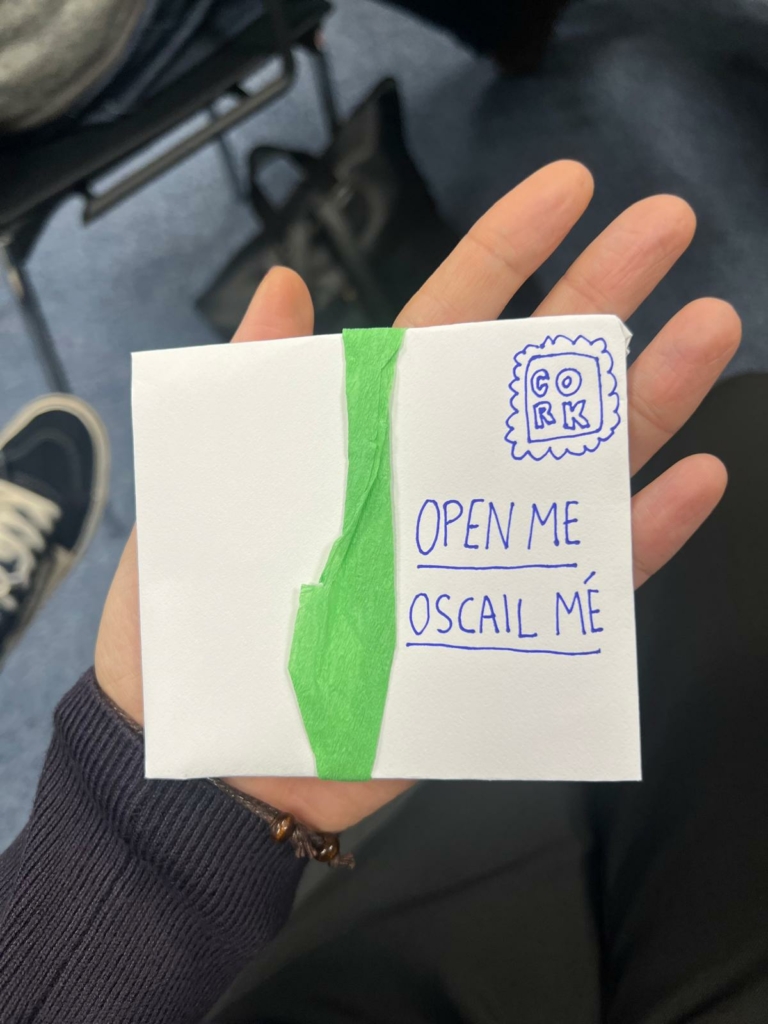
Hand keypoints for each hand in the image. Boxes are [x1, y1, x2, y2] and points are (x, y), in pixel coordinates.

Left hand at [96, 161, 739, 829]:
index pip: (448, 319)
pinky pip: (584, 577)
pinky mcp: (501, 628)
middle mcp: (436, 477)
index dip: (509, 248)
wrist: (214, 760)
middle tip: (670, 227)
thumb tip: (286, 282)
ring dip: (644, 400)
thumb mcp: (208, 492)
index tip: (571, 189)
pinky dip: (640, 533)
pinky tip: (691, 480)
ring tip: (708, 332)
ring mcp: (477, 549)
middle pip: (530, 376)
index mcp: (367, 428)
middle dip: (601, 296)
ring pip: (576, 465)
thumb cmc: (195, 623)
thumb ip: (253, 390)